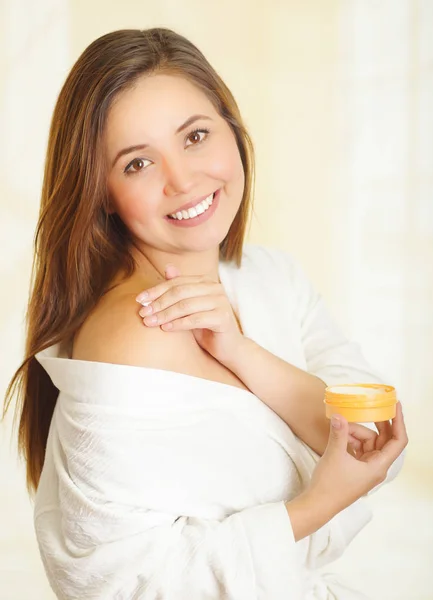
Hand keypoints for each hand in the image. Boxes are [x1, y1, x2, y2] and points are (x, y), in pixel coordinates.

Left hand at [136, 264, 243, 362]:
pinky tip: (166, 329)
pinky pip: (196, 319)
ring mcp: (221, 302)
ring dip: (165, 314)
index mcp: (206, 282)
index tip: (139, 300)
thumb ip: (179, 289)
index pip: (176, 283)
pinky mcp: (223, 318)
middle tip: (143, 313)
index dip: (156, 290)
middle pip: (180, 292)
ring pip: (186, 305)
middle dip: (158, 303)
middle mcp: (215, 288)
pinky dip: (178, 324)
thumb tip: (167, 268)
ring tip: (150, 322)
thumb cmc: (205, 327)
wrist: (228, 347)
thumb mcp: (189, 308)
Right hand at [307, 402, 407, 518]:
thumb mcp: (335, 455)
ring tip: (340, 428)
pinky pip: (359, 449)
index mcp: (378, 466)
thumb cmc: (330, 485)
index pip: (398, 441)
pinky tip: (340, 436)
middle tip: (368, 408)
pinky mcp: (356, 469)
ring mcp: (366, 469)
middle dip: (373, 425)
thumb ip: (339, 433)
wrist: (318, 504)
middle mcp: (376, 467)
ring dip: (356, 433)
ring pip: (368, 443)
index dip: (399, 422)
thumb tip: (338, 415)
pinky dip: (351, 440)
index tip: (396, 406)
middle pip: (382, 440)